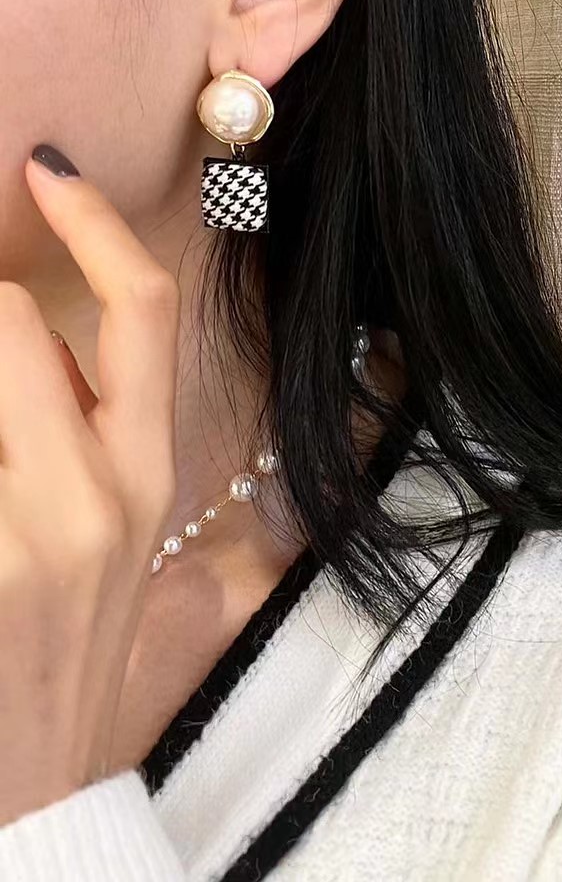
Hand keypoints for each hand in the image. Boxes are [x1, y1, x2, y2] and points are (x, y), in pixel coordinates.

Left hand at [0, 147, 178, 826]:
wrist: (32, 792)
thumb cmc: (63, 647)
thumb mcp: (108, 530)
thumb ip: (79, 425)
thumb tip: (22, 321)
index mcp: (149, 471)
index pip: (144, 309)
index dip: (96, 224)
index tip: (45, 167)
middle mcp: (102, 491)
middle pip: (18, 320)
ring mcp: (30, 534)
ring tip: (7, 432)